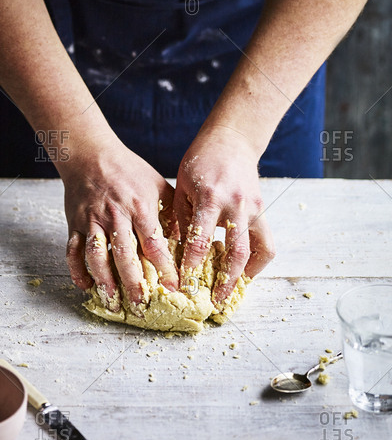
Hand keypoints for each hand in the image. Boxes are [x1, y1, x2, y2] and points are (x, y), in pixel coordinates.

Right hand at [61, 133, 178, 314]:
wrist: (90, 153)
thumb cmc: (129, 170)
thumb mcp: (157, 185)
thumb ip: (171, 211)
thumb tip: (188, 239)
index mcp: (140, 207)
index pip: (154, 244)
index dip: (164, 268)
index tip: (174, 288)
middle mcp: (116, 216)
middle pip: (125, 255)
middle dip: (134, 284)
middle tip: (142, 306)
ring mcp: (92, 221)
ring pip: (96, 257)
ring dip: (104, 282)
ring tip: (112, 303)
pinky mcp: (75, 223)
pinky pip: (73, 250)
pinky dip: (76, 270)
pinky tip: (85, 287)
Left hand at [173, 125, 274, 309]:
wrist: (232, 139)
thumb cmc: (201, 160)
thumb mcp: (183, 186)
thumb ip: (181, 218)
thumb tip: (174, 251)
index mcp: (210, 198)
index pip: (201, 241)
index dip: (193, 266)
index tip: (184, 284)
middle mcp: (236, 205)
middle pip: (236, 253)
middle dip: (225, 280)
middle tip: (215, 300)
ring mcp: (254, 208)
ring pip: (258, 249)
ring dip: (247, 274)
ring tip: (234, 291)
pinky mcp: (263, 209)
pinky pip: (265, 241)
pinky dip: (258, 259)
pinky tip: (246, 271)